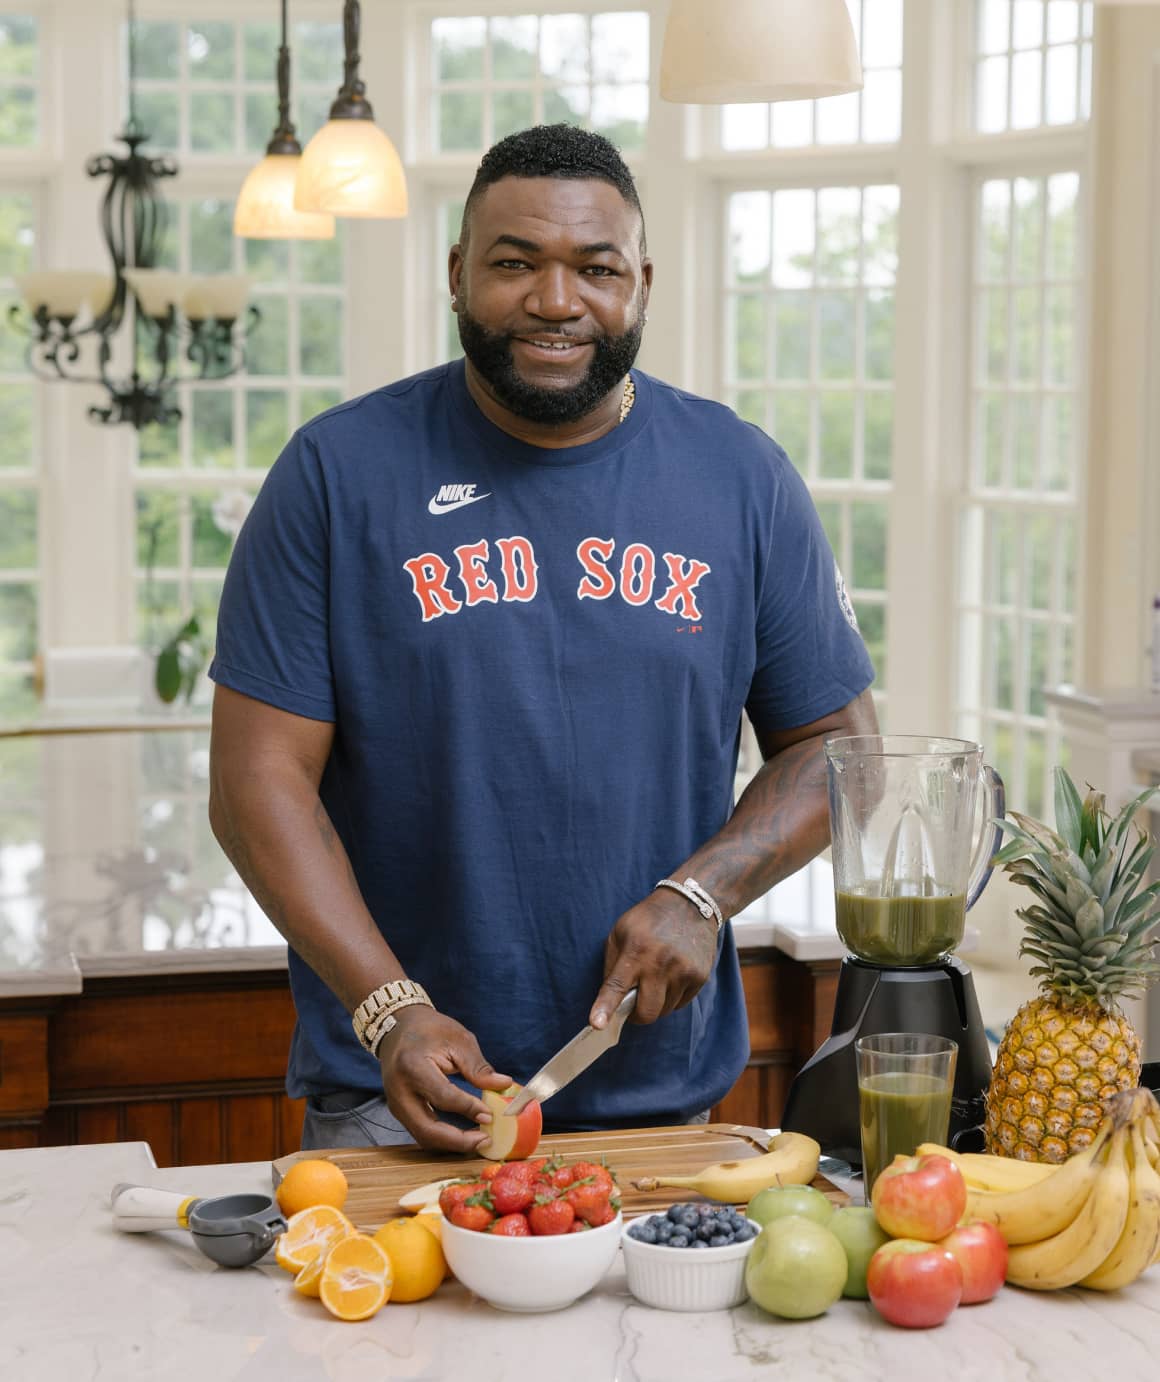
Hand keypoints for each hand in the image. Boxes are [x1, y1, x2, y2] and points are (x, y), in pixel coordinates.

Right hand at [377, 1005, 511, 1153]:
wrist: (398, 1028)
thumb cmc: (430, 1030)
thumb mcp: (458, 1040)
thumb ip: (478, 1067)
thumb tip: (504, 1085)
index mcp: (412, 1067)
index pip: (443, 1096)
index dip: (468, 1108)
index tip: (491, 1115)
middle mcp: (399, 1091)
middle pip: (427, 1129)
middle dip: (458, 1141)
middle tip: (485, 1141)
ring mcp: (396, 1104)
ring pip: (424, 1137)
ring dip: (452, 1144)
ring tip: (479, 1140)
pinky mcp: (399, 1112)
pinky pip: (422, 1132)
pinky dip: (444, 1138)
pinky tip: (465, 1135)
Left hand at [589, 890, 716, 1027]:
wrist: (690, 904)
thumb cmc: (648, 920)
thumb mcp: (620, 933)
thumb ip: (613, 967)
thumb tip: (610, 1002)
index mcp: (636, 951)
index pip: (617, 985)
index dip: (606, 1007)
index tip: (596, 1025)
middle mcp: (661, 963)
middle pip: (647, 1012)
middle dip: (637, 1015)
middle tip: (633, 1003)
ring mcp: (683, 972)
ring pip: (664, 1011)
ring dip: (655, 1003)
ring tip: (655, 979)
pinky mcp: (700, 977)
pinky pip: (680, 1004)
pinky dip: (671, 997)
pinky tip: (671, 975)